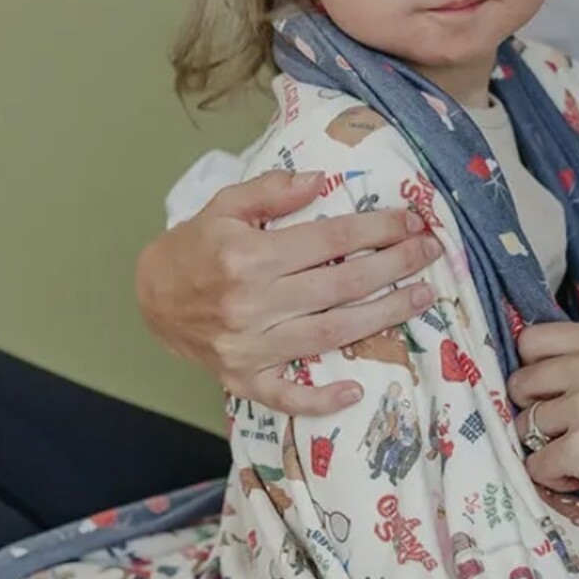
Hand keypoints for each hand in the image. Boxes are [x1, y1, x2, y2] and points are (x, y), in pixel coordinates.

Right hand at [135, 170, 442, 414]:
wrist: (149, 297)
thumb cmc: (192, 247)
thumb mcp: (223, 205)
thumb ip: (271, 190)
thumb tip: (320, 180)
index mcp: (248, 256)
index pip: (328, 240)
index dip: (376, 229)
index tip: (410, 221)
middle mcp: (251, 303)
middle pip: (341, 285)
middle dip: (393, 266)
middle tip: (430, 253)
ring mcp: (248, 347)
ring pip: (330, 334)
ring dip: (382, 317)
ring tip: (419, 298)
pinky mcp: (242, 378)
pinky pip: (286, 396)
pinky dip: (320, 399)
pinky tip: (356, 390)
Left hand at [508, 321, 578, 554]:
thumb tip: (540, 377)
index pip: (535, 340)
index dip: (537, 373)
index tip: (553, 397)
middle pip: (523, 381)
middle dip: (536, 412)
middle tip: (572, 436)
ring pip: (526, 424)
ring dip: (548, 449)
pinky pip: (536, 464)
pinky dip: (557, 479)